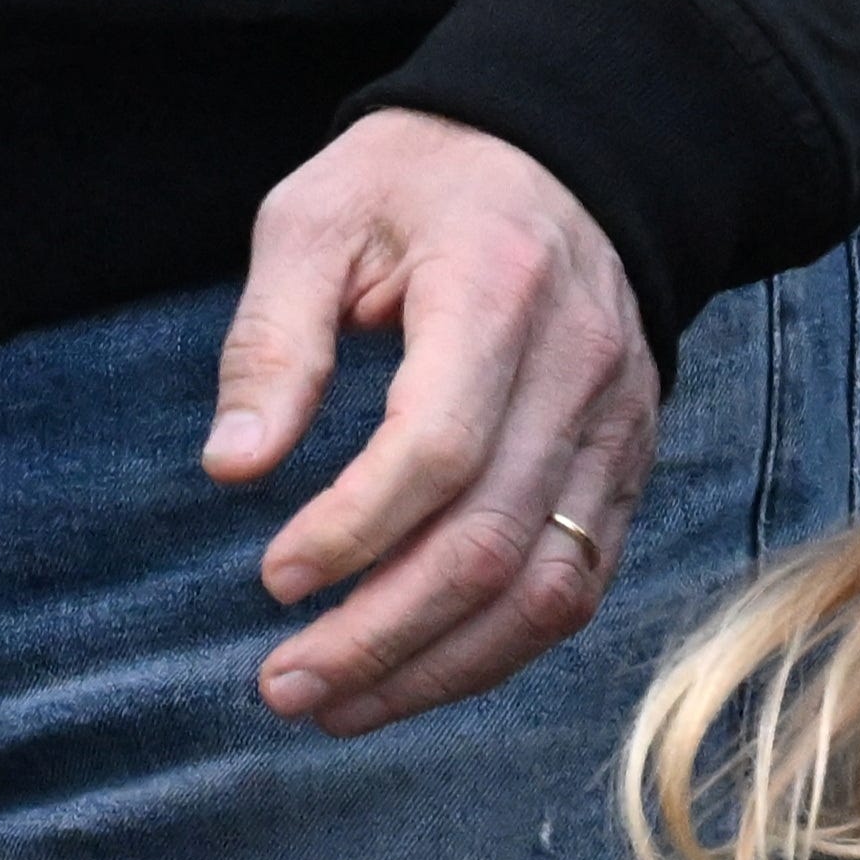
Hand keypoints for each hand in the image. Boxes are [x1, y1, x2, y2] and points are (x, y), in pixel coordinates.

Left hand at [202, 106, 660, 735]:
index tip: (273, 575)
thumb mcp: (315, 216)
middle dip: (383, 635)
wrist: (559, 153)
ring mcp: (619, 427)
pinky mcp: (628, 465)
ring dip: (440, 667)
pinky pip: (578, 582)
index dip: (355, 529)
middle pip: (490, 541)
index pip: (438, 447)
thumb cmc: (415, 181)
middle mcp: (578, 373)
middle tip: (285, 686)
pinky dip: (499, 646)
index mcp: (497, 293)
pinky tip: (420, 672)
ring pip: (547, 588)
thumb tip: (230, 467)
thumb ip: (273, 338)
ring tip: (338, 705)